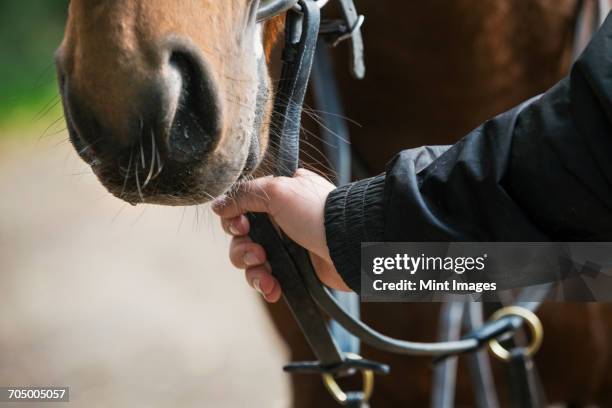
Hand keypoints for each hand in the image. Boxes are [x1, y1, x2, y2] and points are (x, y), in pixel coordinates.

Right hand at [212, 169, 350, 301]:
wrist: (349, 244)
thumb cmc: (318, 213)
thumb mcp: (277, 190)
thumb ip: (244, 195)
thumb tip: (218, 204)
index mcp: (277, 198)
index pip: (241, 210)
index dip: (234, 221)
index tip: (242, 226)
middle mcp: (280, 221)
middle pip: (242, 239)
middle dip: (243, 250)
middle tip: (258, 253)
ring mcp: (288, 246)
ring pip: (252, 262)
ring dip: (253, 271)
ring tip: (266, 274)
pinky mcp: (295, 270)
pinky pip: (269, 280)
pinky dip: (267, 286)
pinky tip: (273, 289)